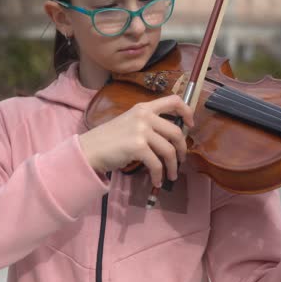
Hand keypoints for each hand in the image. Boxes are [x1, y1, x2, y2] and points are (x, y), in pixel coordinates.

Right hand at [79, 95, 194, 186]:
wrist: (90, 149)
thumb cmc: (109, 139)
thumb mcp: (130, 122)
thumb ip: (149, 124)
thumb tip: (172, 137)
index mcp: (144, 107)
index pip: (173, 100)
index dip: (187, 111)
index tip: (190, 125)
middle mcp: (144, 116)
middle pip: (176, 131)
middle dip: (182, 149)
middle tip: (181, 159)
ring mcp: (141, 130)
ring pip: (169, 150)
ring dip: (173, 166)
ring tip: (171, 175)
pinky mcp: (138, 147)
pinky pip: (157, 164)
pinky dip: (159, 175)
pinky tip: (157, 181)